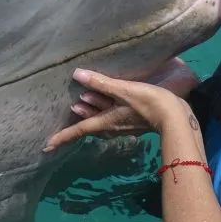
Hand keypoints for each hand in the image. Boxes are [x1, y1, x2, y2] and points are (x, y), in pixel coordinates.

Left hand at [43, 61, 195, 151]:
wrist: (174, 116)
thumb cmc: (147, 103)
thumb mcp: (122, 90)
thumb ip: (100, 83)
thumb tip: (77, 75)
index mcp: (105, 122)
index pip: (78, 130)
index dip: (61, 137)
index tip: (46, 146)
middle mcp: (111, 126)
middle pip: (89, 123)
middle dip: (77, 117)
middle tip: (67, 107)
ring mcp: (122, 125)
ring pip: (101, 118)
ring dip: (90, 109)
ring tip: (81, 98)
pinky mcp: (132, 120)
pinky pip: (111, 115)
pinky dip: (103, 107)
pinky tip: (107, 98)